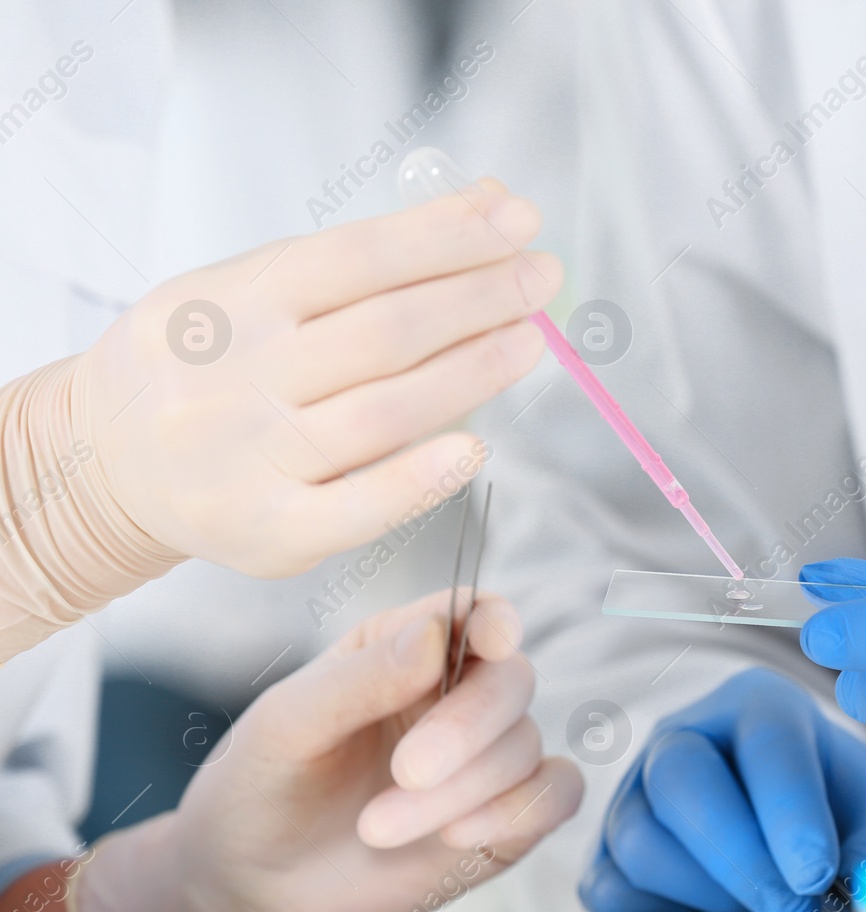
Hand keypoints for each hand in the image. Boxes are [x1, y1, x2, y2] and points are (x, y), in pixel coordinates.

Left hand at [77, 590, 582, 911]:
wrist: (250, 892)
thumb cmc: (259, 793)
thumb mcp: (287, 727)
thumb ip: (360, 679)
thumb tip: (434, 636)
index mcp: (403, 649)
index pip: (472, 613)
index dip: (493, 620)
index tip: (492, 639)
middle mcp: (454, 695)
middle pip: (510, 681)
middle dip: (466, 727)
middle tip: (408, 770)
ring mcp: (484, 758)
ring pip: (524, 747)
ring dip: (461, 790)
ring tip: (378, 828)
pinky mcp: (504, 819)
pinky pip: (556, 795)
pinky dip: (520, 810)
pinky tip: (456, 836)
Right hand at [83, 178, 560, 577]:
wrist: (103, 461)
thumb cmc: (206, 363)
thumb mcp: (255, 287)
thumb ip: (363, 257)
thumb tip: (483, 206)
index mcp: (228, 301)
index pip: (357, 258)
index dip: (448, 237)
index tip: (518, 220)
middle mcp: (235, 377)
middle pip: (382, 332)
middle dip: (477, 298)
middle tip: (542, 277)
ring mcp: (250, 459)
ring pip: (383, 413)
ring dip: (471, 373)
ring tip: (531, 340)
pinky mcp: (268, 532)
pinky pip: (357, 507)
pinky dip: (421, 478)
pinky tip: (476, 446)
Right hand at [580, 668, 865, 911]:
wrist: (788, 834)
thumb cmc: (836, 814)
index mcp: (759, 706)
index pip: (765, 739)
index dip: (789, 809)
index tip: (817, 872)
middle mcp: (684, 736)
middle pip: (681, 777)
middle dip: (738, 854)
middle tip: (792, 909)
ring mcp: (634, 794)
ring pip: (641, 839)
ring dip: (707, 894)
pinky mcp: (606, 854)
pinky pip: (612, 890)